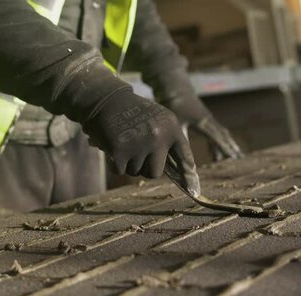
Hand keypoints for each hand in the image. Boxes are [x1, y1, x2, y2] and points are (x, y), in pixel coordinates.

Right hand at [84, 89, 199, 192]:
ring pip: (136, 172)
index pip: (184, 157)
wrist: (106, 99)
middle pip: (155, 173)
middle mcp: (158, 136)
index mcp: (171, 127)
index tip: (193, 191)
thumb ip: (168, 142)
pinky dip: (115, 164)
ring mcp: (140, 144)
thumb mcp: (157, 120)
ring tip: (125, 143)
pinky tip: (113, 147)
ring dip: (128, 163)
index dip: (188, 176)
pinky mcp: (120, 151)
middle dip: (144, 168)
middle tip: (136, 152)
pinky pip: (120, 171)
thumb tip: (180, 174)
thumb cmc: (134, 113)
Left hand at [165, 96, 242, 159]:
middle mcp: (209, 121)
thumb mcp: (178, 123)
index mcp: (203, 123)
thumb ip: (184, 139)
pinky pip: (216, 134)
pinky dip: (218, 144)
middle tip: (240, 160)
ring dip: (227, 146)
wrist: (177, 89)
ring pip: (221, 135)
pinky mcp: (206, 119)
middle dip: (231, 148)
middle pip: (224, 137)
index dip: (225, 149)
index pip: (217, 138)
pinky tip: (216, 155)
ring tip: (234, 159)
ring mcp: (209, 119)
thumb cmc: (176, 105)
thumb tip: (185, 152)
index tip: (234, 158)